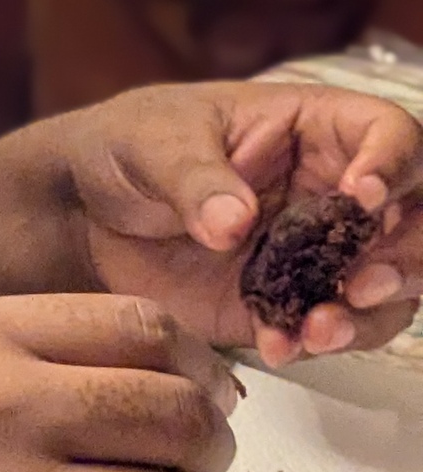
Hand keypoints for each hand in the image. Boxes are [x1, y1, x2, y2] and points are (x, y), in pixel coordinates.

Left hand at [43, 81, 422, 365]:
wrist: (81, 216)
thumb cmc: (123, 149)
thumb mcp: (151, 142)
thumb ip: (194, 177)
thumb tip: (234, 221)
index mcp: (310, 127)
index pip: (389, 135)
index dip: (393, 165)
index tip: (362, 198)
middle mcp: (329, 187)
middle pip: (414, 217)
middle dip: (406, 255)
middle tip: (361, 282)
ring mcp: (316, 249)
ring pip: (389, 283)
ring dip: (370, 312)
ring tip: (320, 327)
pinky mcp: (290, 300)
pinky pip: (334, 326)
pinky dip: (318, 341)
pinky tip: (278, 345)